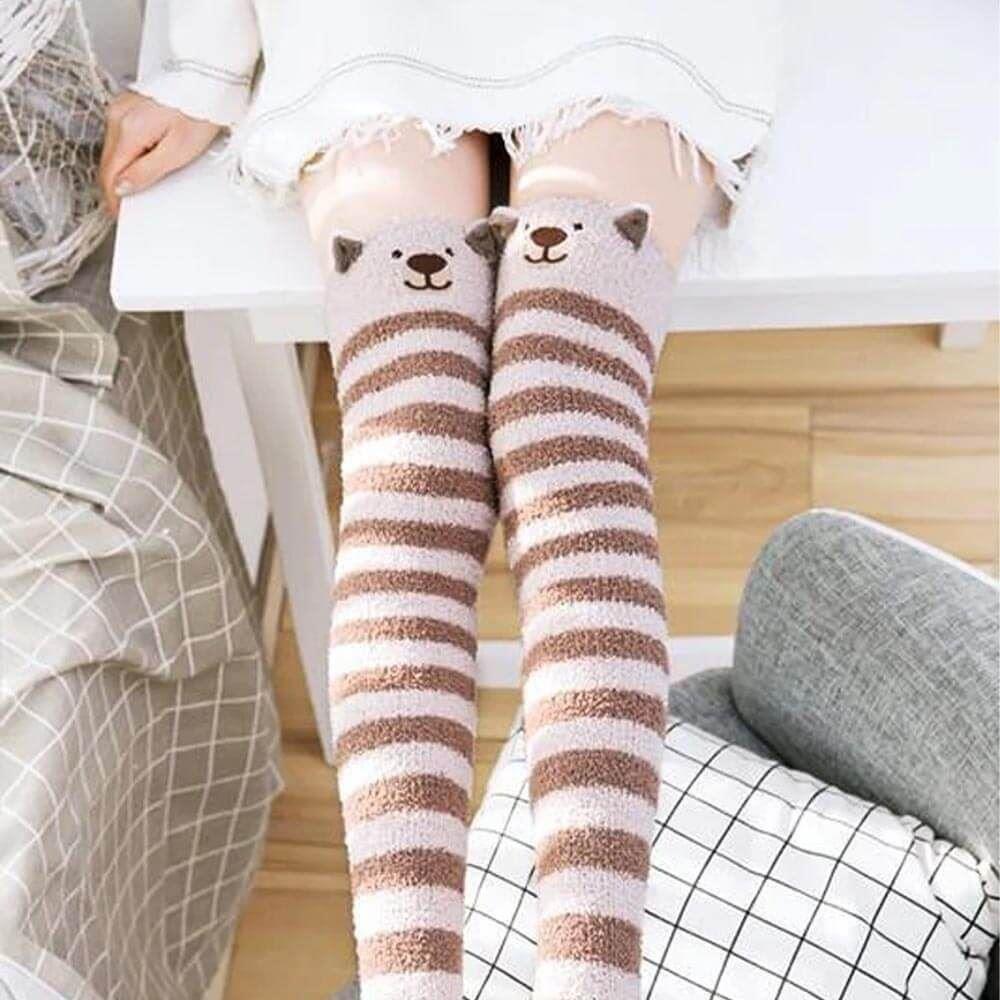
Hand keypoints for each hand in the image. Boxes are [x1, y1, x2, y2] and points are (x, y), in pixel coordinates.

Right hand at [99, 91, 221, 216]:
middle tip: (128, 205)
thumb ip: (145, 172)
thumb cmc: (198, 114)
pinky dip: (127, 152)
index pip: (109, 173)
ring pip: (112, 150)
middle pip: (108, 162)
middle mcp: (117, 116)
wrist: (206, 85)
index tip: (120, 213)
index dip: (113, 198)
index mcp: (127, 129)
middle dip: (116, 185)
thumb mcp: (176, 153)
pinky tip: (141, 160)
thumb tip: (121, 188)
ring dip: (122, 169)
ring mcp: (120, 108)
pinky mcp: (127, 106)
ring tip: (138, 184)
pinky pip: (120, 136)